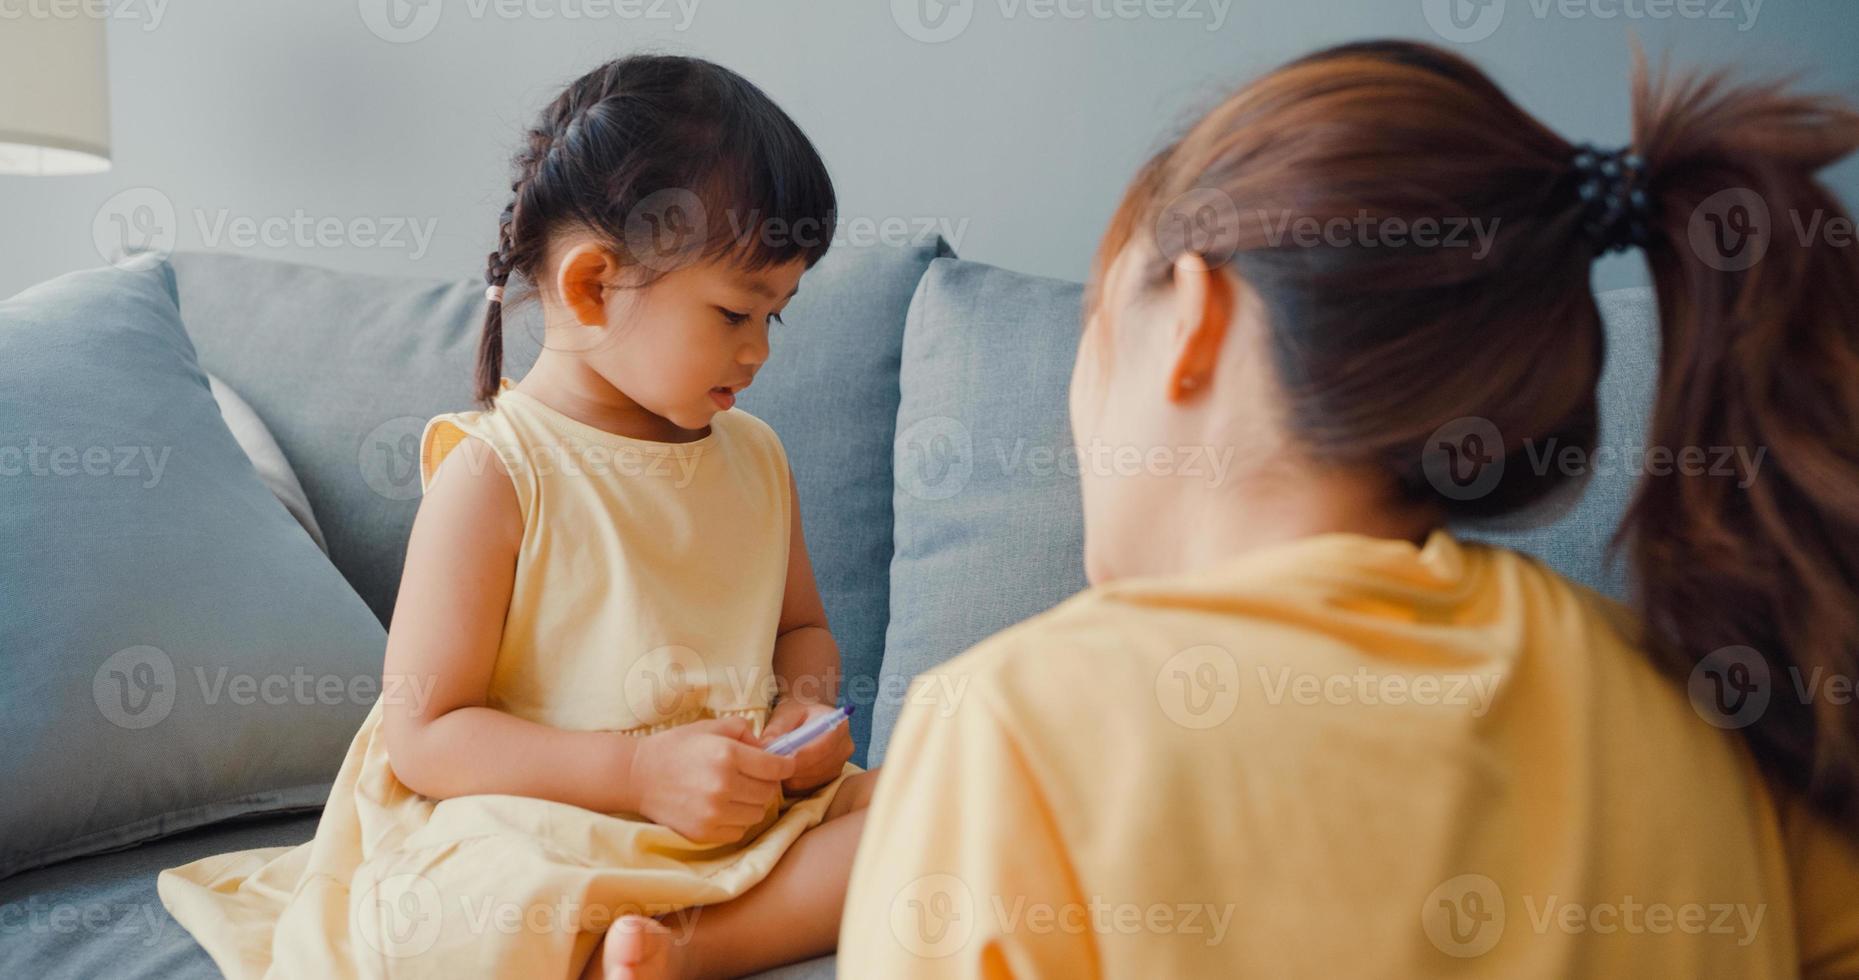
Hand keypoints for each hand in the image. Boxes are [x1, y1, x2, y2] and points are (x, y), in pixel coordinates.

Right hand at [628, 717, 795, 844]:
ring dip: (753, 803)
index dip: (785, 764)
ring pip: (757, 813)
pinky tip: (724, 807)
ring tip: (738, 792)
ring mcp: (714, 813)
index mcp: (727, 755)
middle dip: (767, 782)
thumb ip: (742, 731)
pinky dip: (737, 820)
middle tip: (755, 777)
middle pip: (769, 791)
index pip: (775, 767)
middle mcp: (723, 786)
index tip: (786, 764)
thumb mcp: (709, 727)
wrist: (637, 776)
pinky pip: (739, 830)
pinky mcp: (704, 833)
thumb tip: (766, 748)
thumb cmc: (675, 747)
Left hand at [758, 699, 852, 794]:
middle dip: (791, 769)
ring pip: (811, 780)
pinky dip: (793, 783)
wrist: (809, 717)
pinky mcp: (831, 778)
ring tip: (773, 767)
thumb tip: (766, 747)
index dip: (800, 757)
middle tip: (768, 766)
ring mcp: (840, 765)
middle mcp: (844, 747)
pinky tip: (782, 772)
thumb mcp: (784, 714)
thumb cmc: (796, 712)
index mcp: (837, 726)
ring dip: (790, 777)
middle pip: (817, 767)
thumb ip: (776, 729)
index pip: (821, 747)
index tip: (779, 760)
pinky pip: (809, 787)